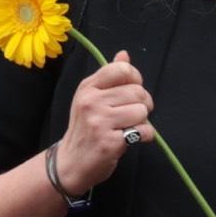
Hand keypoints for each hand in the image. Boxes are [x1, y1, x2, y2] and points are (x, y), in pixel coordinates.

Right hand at [55, 51, 155, 191]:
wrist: (71, 162)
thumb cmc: (87, 128)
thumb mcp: (92, 98)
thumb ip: (110, 77)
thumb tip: (124, 54)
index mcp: (88, 87)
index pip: (122, 69)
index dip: (135, 80)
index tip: (130, 92)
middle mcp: (91, 101)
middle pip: (138, 92)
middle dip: (143, 104)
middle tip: (131, 115)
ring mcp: (99, 122)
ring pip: (142, 111)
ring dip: (142, 122)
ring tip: (127, 127)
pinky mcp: (109, 142)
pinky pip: (144, 131)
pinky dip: (144, 136)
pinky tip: (129, 139)